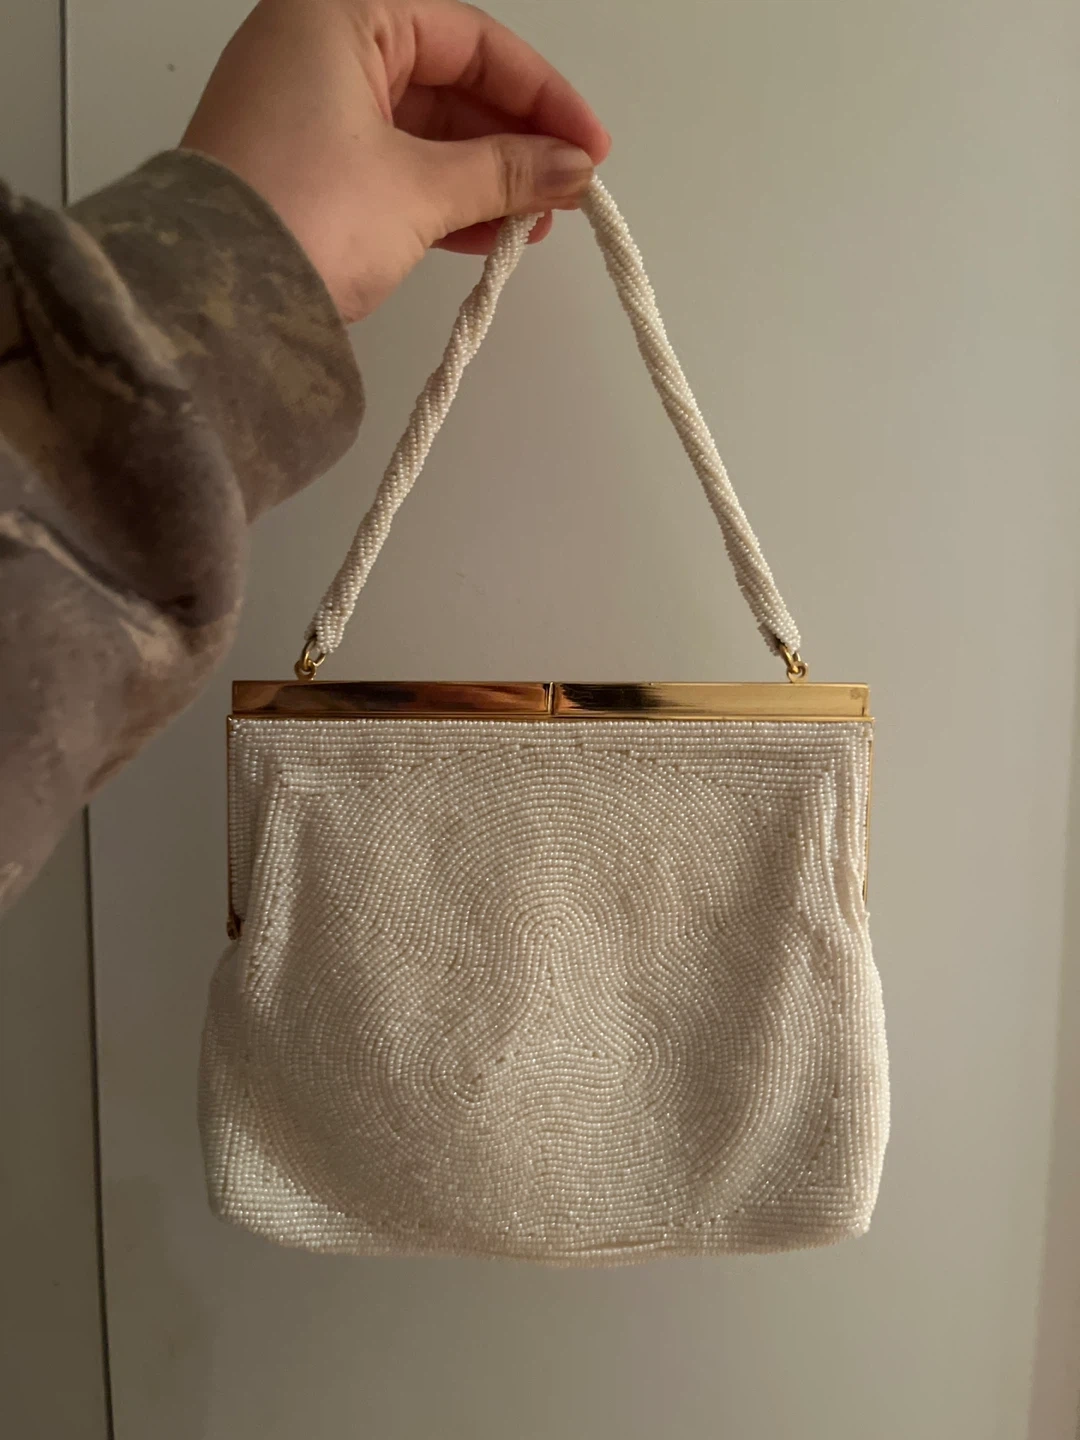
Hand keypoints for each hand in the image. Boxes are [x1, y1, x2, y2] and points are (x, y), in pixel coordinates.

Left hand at [182, 0, 609, 322]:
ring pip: (422, 130)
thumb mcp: (421, 189)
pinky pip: (391, 167)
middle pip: (447, 82)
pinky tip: (488, 232)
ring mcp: (305, 111)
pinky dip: (442, 197)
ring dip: (484, 176)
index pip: (470, 38)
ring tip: (533, 222)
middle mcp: (315, 48)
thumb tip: (572, 170)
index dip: (541, 94)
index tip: (589, 145)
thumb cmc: (298, 216)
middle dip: (514, 141)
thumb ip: (507, 173)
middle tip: (566, 189)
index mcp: (340, 15)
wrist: (209, 303)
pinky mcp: (301, 168)